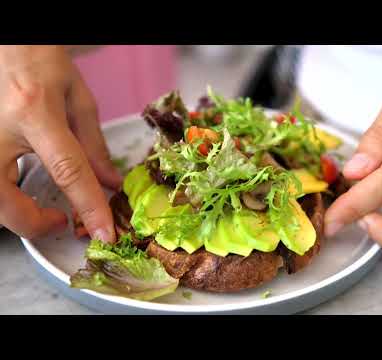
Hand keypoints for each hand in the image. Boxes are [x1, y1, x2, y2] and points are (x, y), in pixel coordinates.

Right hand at [0, 45, 121, 241]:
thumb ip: (94, 144)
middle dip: (35, 224)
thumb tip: (108, 182)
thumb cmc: (37, 58)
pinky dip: (3, 197)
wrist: (2, 41)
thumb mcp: (76, 96)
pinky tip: (19, 194)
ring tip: (42, 211)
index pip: (68, 171)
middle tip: (61, 221)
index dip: (88, 207)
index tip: (102, 233)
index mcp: (34, 112)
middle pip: (7, 201)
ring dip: (15, 215)